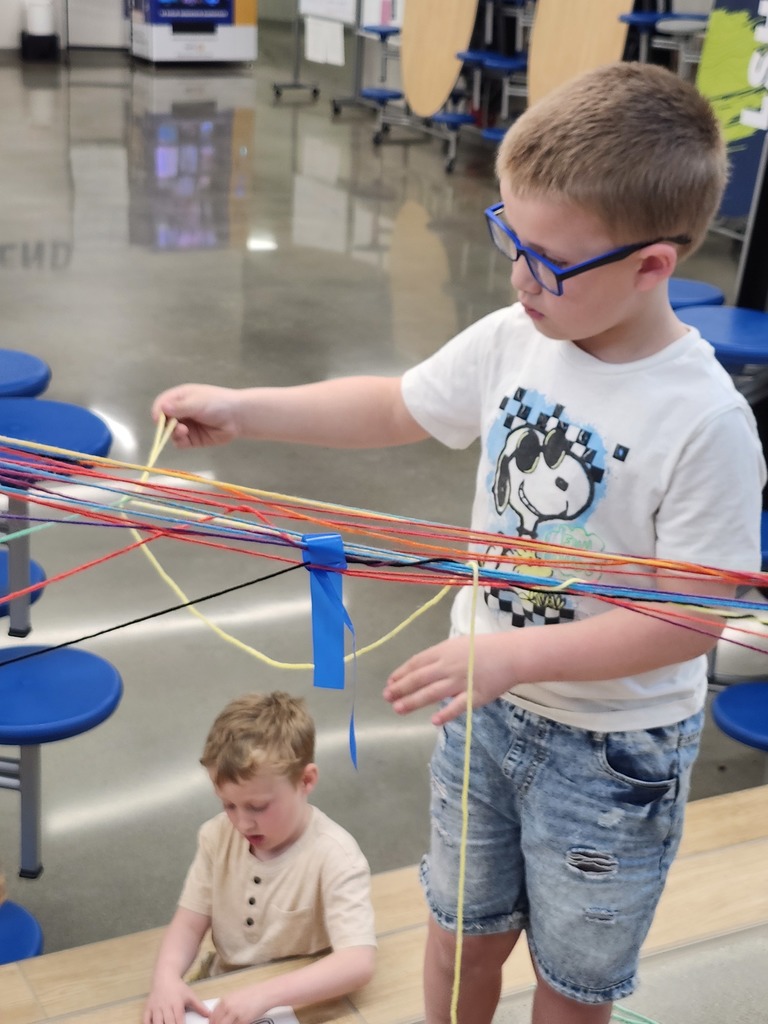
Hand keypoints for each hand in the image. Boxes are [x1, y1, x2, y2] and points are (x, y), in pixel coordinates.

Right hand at [143, 977, 210, 1023]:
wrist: (165, 977)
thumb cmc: (178, 988)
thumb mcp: (190, 995)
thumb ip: (199, 1006)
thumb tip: (209, 1015)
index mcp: (177, 1004)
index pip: (179, 1020)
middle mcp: (166, 1006)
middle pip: (168, 1023)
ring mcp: (155, 1007)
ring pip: (156, 1022)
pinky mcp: (147, 1008)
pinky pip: (145, 1019)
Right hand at [152, 384, 241, 448]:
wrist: (238, 417)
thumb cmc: (218, 403)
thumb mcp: (197, 402)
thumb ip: (180, 407)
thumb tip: (162, 408)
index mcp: (180, 398)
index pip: (161, 404)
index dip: (158, 412)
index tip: (158, 419)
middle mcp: (181, 412)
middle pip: (164, 420)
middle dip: (166, 424)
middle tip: (176, 426)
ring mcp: (186, 426)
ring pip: (170, 433)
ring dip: (174, 433)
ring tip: (184, 431)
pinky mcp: (192, 439)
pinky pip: (180, 443)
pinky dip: (180, 442)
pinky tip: (186, 438)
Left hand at [208, 986, 270, 1023]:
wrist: (265, 993)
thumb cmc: (252, 994)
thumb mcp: (235, 996)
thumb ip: (226, 1005)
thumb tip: (219, 1015)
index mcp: (225, 1000)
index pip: (212, 1016)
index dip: (212, 1023)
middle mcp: (228, 1006)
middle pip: (216, 1023)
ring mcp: (235, 1014)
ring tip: (233, 1022)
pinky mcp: (243, 1021)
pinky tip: (239, 1023)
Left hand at [383, 634, 517, 724]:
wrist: (511, 654)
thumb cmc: (484, 648)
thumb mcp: (457, 644)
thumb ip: (440, 657)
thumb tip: (420, 668)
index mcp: (443, 651)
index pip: (416, 663)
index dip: (401, 673)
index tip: (390, 682)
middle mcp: (448, 666)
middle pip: (419, 679)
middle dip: (400, 688)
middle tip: (387, 697)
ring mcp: (461, 682)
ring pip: (432, 693)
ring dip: (412, 701)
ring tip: (398, 709)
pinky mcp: (474, 696)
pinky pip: (457, 707)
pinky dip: (445, 714)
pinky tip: (433, 721)